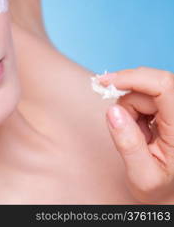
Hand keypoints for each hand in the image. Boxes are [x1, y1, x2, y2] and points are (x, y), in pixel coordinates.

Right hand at [99, 67, 173, 203]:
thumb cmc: (161, 189)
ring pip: (146, 91)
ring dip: (132, 109)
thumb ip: (128, 144)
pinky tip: (143, 129)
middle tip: (122, 127)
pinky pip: (148, 96)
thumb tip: (113, 110)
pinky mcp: (171, 109)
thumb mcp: (142, 175)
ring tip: (139, 136)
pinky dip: (137, 110)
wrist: (173, 194)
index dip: (133, 78)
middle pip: (150, 86)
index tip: (104, 83)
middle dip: (129, 102)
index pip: (164, 86)